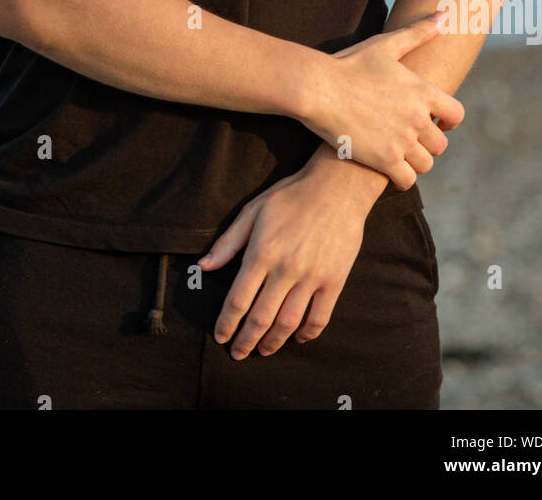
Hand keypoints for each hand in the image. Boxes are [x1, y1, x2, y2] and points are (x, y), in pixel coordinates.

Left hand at [197, 160, 373, 360]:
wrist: (337, 187)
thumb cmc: (291, 195)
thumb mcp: (253, 211)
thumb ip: (228, 242)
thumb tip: (203, 266)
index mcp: (261, 252)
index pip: (238, 300)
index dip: (226, 324)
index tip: (221, 336)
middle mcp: (285, 269)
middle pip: (260, 319)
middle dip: (245, 341)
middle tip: (238, 353)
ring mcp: (312, 277)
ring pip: (288, 324)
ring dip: (272, 343)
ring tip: (263, 350)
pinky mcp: (334, 281)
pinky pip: (319, 318)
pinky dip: (306, 334)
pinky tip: (297, 337)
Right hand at [302, 13, 463, 188]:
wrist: (318, 88)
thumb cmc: (350, 64)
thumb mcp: (385, 45)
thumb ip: (418, 32)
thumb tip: (445, 14)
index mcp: (423, 92)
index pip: (456, 115)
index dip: (448, 122)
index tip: (438, 124)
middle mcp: (419, 118)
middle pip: (440, 144)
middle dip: (427, 143)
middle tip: (409, 139)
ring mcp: (403, 141)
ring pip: (425, 164)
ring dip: (414, 161)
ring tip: (398, 154)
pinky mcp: (384, 160)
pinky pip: (407, 180)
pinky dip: (401, 178)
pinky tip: (388, 169)